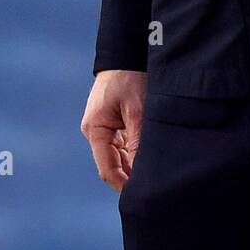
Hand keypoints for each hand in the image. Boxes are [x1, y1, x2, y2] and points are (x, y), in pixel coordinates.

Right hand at [81, 70, 145, 191]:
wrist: (125, 54)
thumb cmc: (129, 77)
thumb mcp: (137, 109)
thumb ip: (138, 140)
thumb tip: (140, 169)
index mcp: (95, 129)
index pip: (107, 168)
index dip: (122, 184)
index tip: (140, 195)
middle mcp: (95, 131)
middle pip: (113, 164)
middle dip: (130, 175)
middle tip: (152, 187)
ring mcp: (103, 128)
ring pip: (119, 156)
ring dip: (133, 164)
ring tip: (154, 174)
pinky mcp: (112, 123)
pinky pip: (122, 145)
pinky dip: (134, 152)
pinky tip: (149, 157)